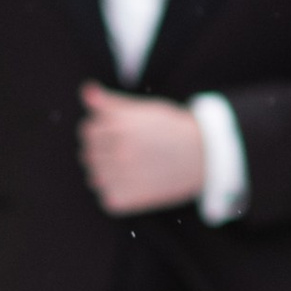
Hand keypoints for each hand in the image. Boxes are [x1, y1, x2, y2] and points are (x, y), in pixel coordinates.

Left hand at [78, 83, 206, 216]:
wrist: (203, 156)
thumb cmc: (170, 129)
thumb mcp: (142, 110)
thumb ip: (110, 102)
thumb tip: (86, 91)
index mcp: (119, 125)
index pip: (87, 130)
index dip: (102, 131)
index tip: (121, 133)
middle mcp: (118, 150)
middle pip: (88, 154)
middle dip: (104, 152)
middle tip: (131, 151)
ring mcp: (121, 176)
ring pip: (94, 177)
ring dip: (109, 173)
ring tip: (134, 168)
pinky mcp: (125, 199)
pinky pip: (107, 197)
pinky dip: (118, 194)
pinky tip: (138, 184)